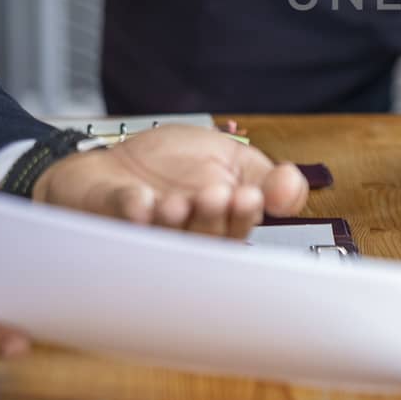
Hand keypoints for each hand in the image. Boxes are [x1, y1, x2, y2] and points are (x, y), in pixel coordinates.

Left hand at [34, 125, 309, 238]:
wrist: (120, 154)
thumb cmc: (177, 165)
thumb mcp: (233, 161)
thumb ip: (266, 177)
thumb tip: (292, 189)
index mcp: (219, 227)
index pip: (236, 234)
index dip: (242, 218)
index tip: (249, 195)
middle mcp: (184, 240)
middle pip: (202, 245)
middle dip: (210, 219)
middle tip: (214, 193)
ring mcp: (145, 236)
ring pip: (165, 242)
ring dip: (174, 224)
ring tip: (177, 201)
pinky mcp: (108, 224)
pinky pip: (120, 226)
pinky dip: (132, 213)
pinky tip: (141, 200)